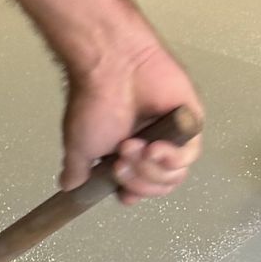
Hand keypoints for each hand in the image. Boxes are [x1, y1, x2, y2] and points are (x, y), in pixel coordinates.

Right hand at [59, 35, 202, 203]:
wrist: (113, 67)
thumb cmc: (95, 101)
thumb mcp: (78, 145)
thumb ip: (77, 170)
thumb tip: (69, 186)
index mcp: (127, 151)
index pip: (139, 186)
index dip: (133, 193)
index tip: (124, 194)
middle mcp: (151, 143)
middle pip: (157, 185)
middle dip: (138, 181)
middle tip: (120, 162)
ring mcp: (172, 134)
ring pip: (173, 175)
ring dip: (150, 169)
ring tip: (132, 147)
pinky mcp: (190, 123)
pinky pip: (189, 156)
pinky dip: (170, 158)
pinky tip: (153, 147)